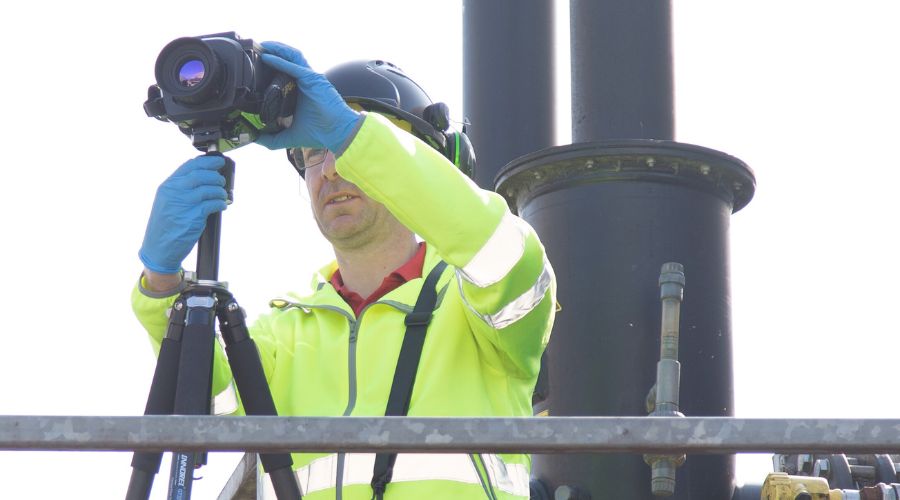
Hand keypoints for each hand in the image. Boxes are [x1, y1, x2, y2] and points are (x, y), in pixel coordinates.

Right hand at [138, 155, 227, 273]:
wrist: (158, 249)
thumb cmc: (164, 226)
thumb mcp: (165, 201)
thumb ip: (180, 188)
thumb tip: (203, 176)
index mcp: (167, 187)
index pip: (189, 166)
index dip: (206, 162)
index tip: (217, 162)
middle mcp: (174, 193)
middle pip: (201, 175)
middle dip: (215, 175)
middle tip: (221, 180)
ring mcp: (184, 205)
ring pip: (209, 189)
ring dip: (220, 190)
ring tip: (222, 194)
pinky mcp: (193, 217)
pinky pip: (212, 204)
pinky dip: (220, 203)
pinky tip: (222, 205)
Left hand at [255, 41, 360, 151]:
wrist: (337, 133)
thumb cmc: (320, 133)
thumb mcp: (289, 136)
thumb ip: (271, 138)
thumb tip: (255, 138)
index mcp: (300, 92)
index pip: (285, 72)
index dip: (271, 64)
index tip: (255, 64)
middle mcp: (305, 82)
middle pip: (288, 59)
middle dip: (273, 51)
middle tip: (256, 49)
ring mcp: (310, 78)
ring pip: (292, 56)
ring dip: (277, 49)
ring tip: (262, 45)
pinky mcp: (313, 79)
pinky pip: (294, 66)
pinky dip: (280, 61)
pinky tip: (268, 58)